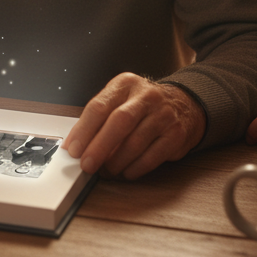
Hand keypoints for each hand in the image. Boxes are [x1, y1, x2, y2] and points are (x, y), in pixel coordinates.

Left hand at [61, 73, 205, 179]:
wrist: (184, 105)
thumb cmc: (142, 106)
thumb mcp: (121, 99)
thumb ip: (100, 118)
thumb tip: (77, 145)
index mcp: (125, 84)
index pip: (99, 106)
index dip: (83, 130)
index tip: (72, 149)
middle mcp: (146, 96)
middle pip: (118, 122)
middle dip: (99, 147)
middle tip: (86, 164)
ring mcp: (164, 114)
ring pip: (135, 142)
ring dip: (117, 161)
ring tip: (106, 171)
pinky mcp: (176, 134)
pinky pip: (153, 156)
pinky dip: (136, 168)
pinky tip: (126, 172)